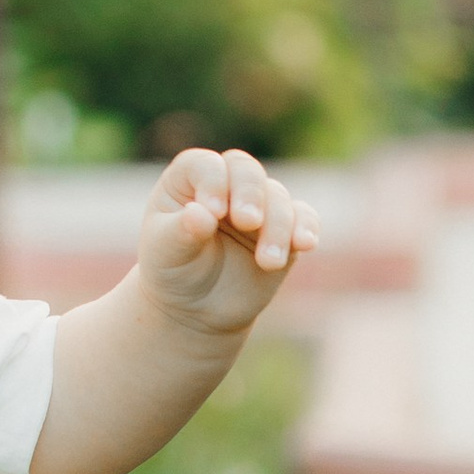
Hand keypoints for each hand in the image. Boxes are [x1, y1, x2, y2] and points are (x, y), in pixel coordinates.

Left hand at [138, 147, 315, 334]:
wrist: (197, 307)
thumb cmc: (173, 270)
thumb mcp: (167, 253)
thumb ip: (182, 231)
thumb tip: (199, 213)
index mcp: (188, 181)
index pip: (205, 165)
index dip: (213, 182)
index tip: (213, 212)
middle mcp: (225, 184)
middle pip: (246, 170)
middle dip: (251, 194)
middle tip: (248, 223)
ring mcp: (257, 204)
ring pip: (277, 197)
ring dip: (278, 226)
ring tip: (268, 262)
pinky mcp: (284, 228)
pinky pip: (303, 217)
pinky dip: (306, 228)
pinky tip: (304, 244)